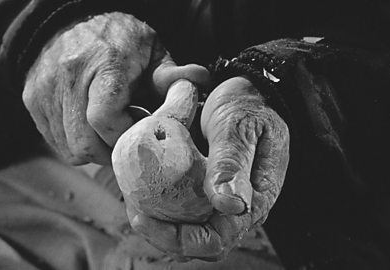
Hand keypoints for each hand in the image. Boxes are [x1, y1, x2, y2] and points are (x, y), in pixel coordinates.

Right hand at [23, 12, 208, 164]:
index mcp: (103, 64)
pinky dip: (77, 143)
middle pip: (86, 143)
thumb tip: (200, 81)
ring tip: (109, 130)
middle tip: (128, 140)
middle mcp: (67, 79)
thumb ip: (170, 72)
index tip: (139, 129)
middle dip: (112, 151)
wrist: (64, 22)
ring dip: (95, 149)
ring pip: (71, 149)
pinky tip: (90, 126)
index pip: (104, 118)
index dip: (125, 136)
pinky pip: (57, 141)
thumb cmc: (114, 37)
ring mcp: (44, 93)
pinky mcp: (32, 103)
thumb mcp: (149, 47)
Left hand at [127, 76, 289, 260]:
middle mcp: (238, 205)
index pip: (216, 240)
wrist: (249, 90)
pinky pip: (184, 209)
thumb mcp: (240, 125)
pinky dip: (161, 206)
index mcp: (255, 198)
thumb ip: (233, 162)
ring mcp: (222, 198)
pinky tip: (142, 191)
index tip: (144, 219)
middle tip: (135, 214)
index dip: (178, 239)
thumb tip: (229, 204)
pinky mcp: (207, 187)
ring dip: (160, 224)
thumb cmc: (249, 104)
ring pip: (189, 229)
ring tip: (134, 204)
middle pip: (200, 243)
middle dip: (164, 236)